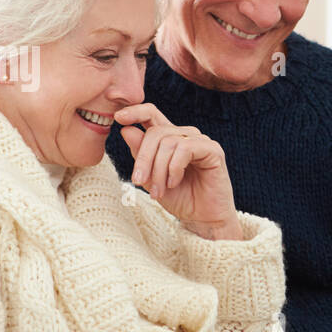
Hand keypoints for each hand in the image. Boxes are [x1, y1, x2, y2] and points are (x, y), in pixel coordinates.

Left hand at [115, 103, 238, 238]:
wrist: (202, 219)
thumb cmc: (179, 198)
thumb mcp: (151, 178)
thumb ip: (140, 155)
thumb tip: (126, 130)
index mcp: (169, 138)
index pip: (152, 114)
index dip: (135, 111)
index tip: (118, 117)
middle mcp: (185, 135)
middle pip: (156, 132)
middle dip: (143, 158)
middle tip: (137, 181)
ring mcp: (200, 141)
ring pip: (168, 142)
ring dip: (158, 169)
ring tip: (158, 190)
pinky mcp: (213, 150)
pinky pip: (185, 149)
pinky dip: (174, 168)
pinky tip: (174, 183)